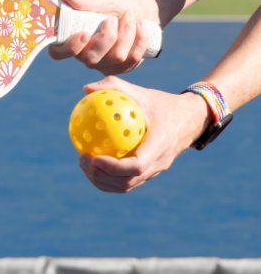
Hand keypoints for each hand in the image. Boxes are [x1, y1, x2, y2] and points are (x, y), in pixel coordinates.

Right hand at [49, 0, 158, 74]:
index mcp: (72, 40)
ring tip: (129, 16)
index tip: (84, 33)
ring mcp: (104, 65)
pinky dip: (139, 39)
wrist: (140, 10)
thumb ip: (85, 1)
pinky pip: (132, 59)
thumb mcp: (102, 0)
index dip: (69, 48)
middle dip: (107, 37)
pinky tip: (140, 26)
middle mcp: (85, 56)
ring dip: (126, 33)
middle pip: (91, 59)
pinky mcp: (122, 68)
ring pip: (116, 57)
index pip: (58, 53)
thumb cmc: (114, 6)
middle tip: (112, 19)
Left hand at [77, 76, 211, 192]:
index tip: (93, 157)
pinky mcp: (150, 173)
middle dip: (101, 176)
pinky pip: (127, 181)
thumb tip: (85, 89)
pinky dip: (108, 177)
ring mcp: (155, 171)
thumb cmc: (162, 103)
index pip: (136, 166)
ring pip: (126, 186)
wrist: (190, 119)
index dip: (113, 167)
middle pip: (127, 182)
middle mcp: (159, 163)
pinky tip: (92, 162)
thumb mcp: (141, 92)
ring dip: (102, 180)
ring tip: (83, 163)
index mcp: (160, 145)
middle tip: (82, 159)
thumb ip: (114, 87)